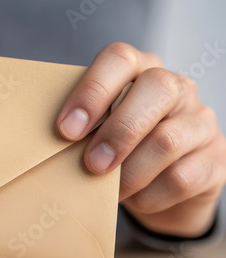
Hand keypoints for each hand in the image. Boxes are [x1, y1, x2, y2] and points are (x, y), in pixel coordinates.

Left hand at [57, 43, 225, 237]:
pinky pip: (182, 178)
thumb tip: (48, 145)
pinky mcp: (216, 159)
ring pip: (167, 140)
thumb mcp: (98, 131)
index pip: (120, 58)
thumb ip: (83, 128)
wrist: (160, 189)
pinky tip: (135, 199)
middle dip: (118, 132)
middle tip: (92, 164)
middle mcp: (176, 88)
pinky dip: (149, 196)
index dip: (92, 90)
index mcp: (140, 71)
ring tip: (109, 191)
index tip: (66, 130)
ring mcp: (201, 121)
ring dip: (129, 173)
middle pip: (157, 88)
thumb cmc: (118, 151)